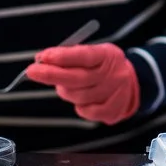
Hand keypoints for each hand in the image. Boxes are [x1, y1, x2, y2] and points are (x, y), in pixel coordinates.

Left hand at [25, 43, 139, 124]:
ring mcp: (115, 93)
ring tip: (66, 86)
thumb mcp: (92, 53)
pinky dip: (79, 106)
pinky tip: (82, 99)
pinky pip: (87, 111)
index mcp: (107, 55)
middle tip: (32, 71)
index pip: (85, 56)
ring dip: (65, 91)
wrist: (134, 83)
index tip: (43, 56)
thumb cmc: (102, 66)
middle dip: (52, 75)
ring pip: (79, 96)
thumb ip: (69, 56)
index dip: (63, 57)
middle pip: (79, 78)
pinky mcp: (114, 110)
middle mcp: (114, 74)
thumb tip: (42, 60)